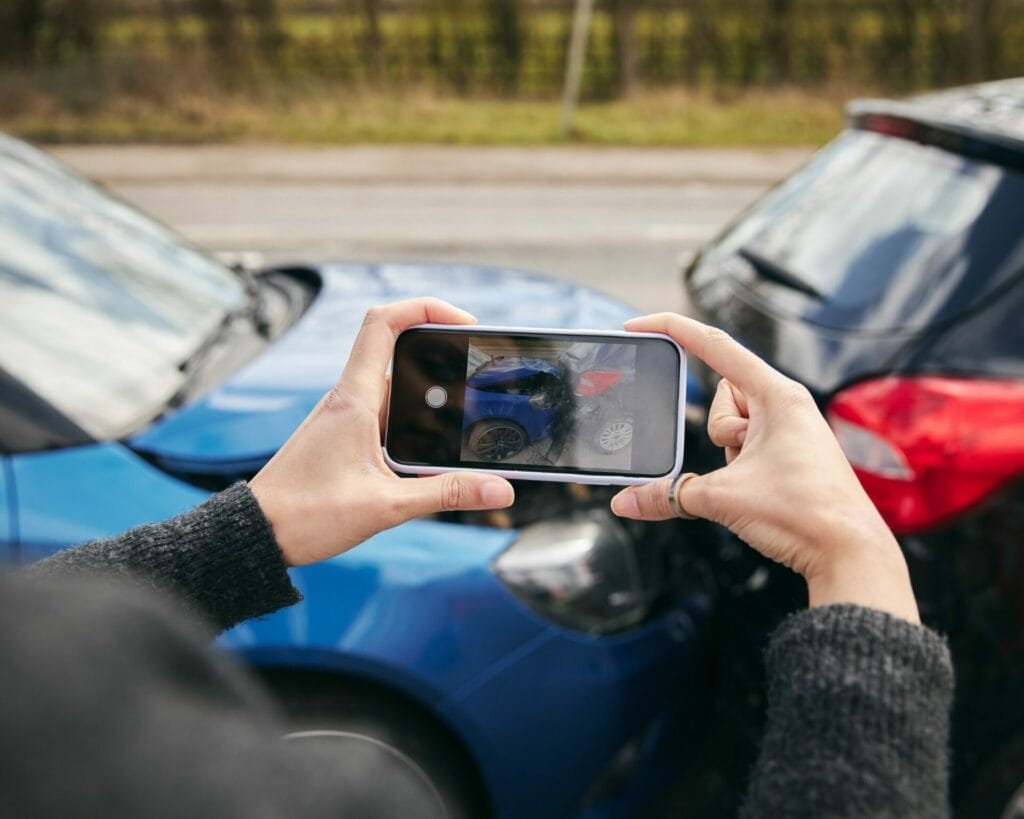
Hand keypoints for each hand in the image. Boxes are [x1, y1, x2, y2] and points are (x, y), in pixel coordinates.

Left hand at [248, 298, 514, 566]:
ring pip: (395, 389)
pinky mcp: (343, 437)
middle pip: (399, 354)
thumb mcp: (387, 506)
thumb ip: (447, 494)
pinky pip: (385, 415)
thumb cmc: (305, 516)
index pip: (384, 323)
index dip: (426, 307)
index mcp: (354, 399)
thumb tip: (502, 489)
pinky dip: (413, 422)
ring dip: (429, 399)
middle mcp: (348, 399)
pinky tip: (431, 452)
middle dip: (442, 361)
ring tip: (465, 421)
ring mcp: (344, 417)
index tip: (464, 324)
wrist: (255, 534)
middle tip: (479, 379)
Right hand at [610, 314, 918, 623]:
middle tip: (739, 461)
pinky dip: (740, 467)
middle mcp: (787, 405)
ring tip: (758, 481)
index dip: (672, 330)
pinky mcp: (791, 453)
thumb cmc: (805, 513)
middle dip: (717, 430)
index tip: (639, 326)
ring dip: (731, 453)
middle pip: (722, 395)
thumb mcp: (722, 498)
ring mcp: (790, 429)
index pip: (714, 346)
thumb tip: (625, 502)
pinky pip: (748, 447)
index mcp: (777, 394)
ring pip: (733, 426)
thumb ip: (668, 495)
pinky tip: (761, 492)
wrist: (850, 553)